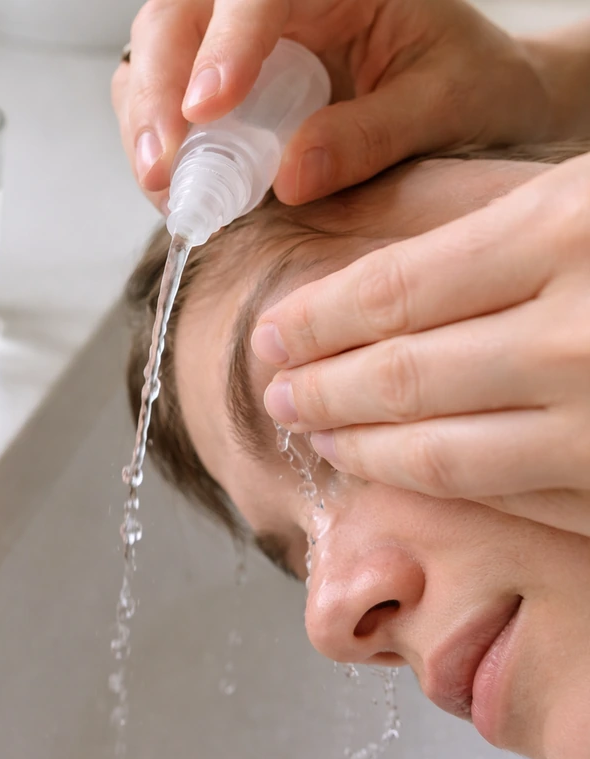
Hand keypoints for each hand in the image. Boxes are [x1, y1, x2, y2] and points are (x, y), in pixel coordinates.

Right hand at [111, 0, 555, 210]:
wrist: (476, 97)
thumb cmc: (471, 84)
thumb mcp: (445, 104)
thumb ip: (372, 135)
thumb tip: (290, 178)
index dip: (225, 45)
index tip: (209, 109)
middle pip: (179, 15)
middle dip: (160, 90)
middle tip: (165, 168)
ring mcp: (238, 38)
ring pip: (155, 51)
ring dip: (145, 118)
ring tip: (163, 184)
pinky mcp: (221, 80)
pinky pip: (161, 96)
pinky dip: (155, 140)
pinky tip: (173, 183)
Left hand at [252, 151, 589, 536]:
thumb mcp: (584, 196)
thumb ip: (489, 236)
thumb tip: (365, 291)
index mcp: (572, 230)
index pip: (393, 288)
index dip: (314, 319)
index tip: (269, 333)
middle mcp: (583, 333)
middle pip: (403, 373)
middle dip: (320, 387)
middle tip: (274, 390)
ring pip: (442, 450)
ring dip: (360, 445)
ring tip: (313, 431)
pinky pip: (508, 492)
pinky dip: (433, 482)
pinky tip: (393, 467)